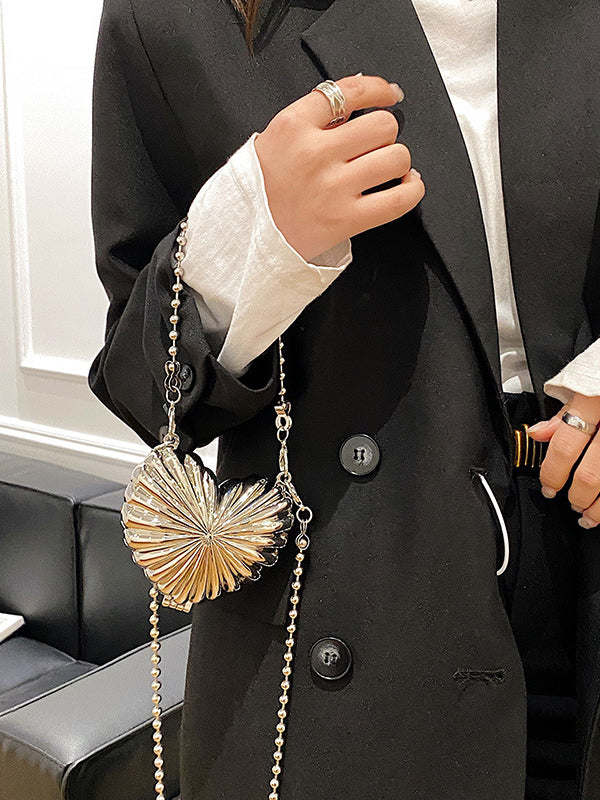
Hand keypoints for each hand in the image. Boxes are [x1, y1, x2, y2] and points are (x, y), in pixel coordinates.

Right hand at [253, 74, 424, 261]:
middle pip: (381, 125)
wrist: (245, 236)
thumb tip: (361, 100)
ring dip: (398, 161)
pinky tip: (406, 185)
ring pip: (396, 157)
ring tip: (387, 167)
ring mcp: (332, 188)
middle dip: (385, 133)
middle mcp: (315, 154)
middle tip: (375, 145)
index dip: (379, 90)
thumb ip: (313, 119)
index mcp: (294, 126)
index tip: (389, 95)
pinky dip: (412, 189)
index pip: (349, 92)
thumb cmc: (262, 189)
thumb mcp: (275, 139)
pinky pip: (399, 199)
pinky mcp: (345, 220)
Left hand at [527, 393, 599, 526]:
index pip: (565, 447)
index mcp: (594, 400)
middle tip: (570, 502)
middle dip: (577, 496)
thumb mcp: (587, 380)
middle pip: (593, 474)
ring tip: (590, 515)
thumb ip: (565, 410)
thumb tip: (538, 434)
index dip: (552, 474)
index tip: (549, 487)